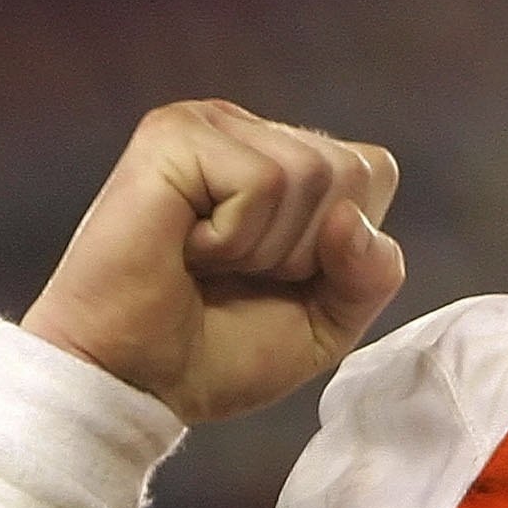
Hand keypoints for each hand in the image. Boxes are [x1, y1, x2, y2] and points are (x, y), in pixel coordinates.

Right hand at [20, 101, 405, 424]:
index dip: (344, 247)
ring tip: (205, 262)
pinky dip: (233, 238)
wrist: (133, 382)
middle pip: (351, 171)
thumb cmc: (214, 352)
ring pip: (310, 173)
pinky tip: (185, 248)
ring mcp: (208, 125)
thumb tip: (350, 218)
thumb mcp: (326, 323)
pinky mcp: (173, 135)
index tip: (277, 279)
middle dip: (307, 250)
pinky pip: (263, 181)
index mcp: (283, 159)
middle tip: (234, 275)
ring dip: (265, 248)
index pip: (374, 171)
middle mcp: (247, 131)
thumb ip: (371, 274)